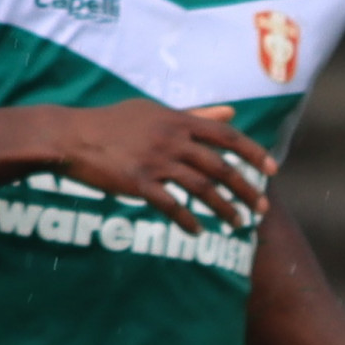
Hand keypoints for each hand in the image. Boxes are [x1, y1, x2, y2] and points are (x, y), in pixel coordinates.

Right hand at [51, 100, 277, 232]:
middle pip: (220, 167)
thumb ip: (195, 115)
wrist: (70, 136)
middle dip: (246, 189)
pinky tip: (197, 232)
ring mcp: (154, 161)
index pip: (227, 136)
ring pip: (201, 188)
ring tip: (237, 225)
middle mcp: (171, 139)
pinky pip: (170, 205)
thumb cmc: (113, 123)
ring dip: (223, 209)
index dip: (253, 153)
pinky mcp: (137, 182)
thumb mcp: (155, 112)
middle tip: (261, 208)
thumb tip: (231, 112)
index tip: (273, 170)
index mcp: (177, 120)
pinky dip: (187, 220)